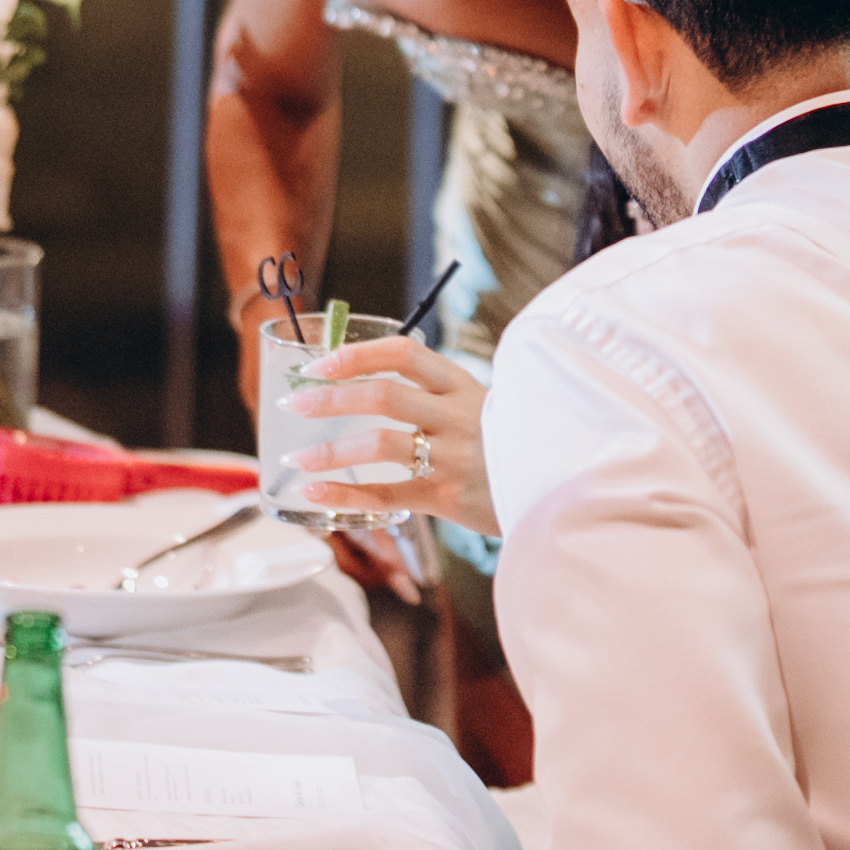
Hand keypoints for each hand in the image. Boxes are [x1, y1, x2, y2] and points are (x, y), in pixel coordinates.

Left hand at [279, 330, 495, 539]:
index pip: (403, 353)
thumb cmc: (505, 444)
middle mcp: (456, 414)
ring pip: (380, 443)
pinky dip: (346, 493)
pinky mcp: (447, 495)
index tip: (319, 363)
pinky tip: (316, 492)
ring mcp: (452, 456)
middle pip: (384, 394)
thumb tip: (368, 380)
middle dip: (331, 398)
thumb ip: (435, 394)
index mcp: (461, 384)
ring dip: (330, 450)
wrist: (554, 489)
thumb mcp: (481, 404)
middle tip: (295, 404)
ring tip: (296, 458)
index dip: (356, 354)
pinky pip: (386, 494)